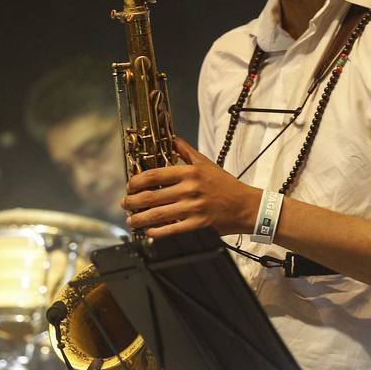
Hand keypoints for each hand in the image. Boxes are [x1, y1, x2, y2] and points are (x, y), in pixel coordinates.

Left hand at [120, 137, 260, 236]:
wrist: (246, 205)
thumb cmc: (225, 183)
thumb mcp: (206, 163)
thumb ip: (185, 150)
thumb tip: (169, 137)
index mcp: (190, 172)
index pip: (154, 175)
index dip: (136, 181)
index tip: (129, 186)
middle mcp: (189, 189)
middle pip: (151, 196)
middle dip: (132, 202)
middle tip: (125, 204)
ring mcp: (193, 208)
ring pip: (157, 214)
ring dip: (139, 219)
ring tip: (130, 220)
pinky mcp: (198, 224)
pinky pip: (171, 229)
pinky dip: (156, 232)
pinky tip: (148, 231)